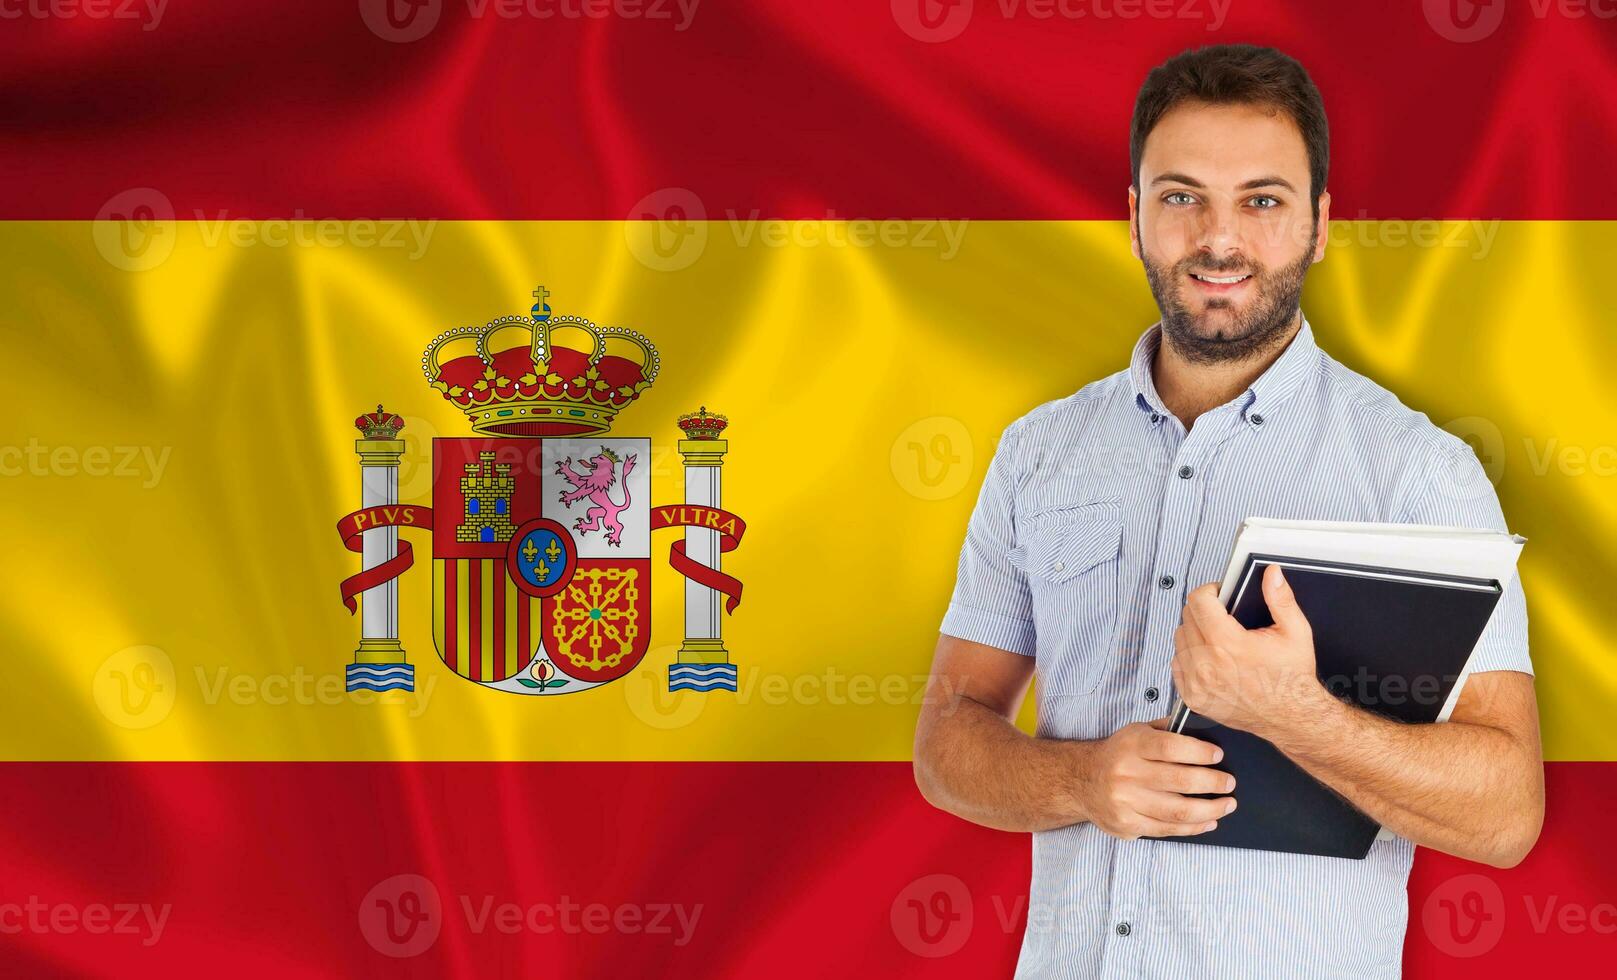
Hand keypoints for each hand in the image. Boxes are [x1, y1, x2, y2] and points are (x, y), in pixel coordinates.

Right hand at [1074, 717, 1236, 839]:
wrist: (1080, 780)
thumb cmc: (1118, 755)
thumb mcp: (1136, 732)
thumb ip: (1167, 730)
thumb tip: (1205, 730)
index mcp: (1131, 746)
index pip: (1170, 747)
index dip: (1198, 752)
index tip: (1217, 756)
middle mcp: (1126, 773)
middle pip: (1179, 781)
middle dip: (1212, 782)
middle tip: (1229, 783)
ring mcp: (1126, 802)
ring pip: (1177, 810)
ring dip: (1210, 809)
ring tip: (1227, 804)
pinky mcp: (1127, 824)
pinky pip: (1167, 829)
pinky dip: (1193, 827)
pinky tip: (1209, 821)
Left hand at [1172, 564, 1324, 738]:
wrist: (1291, 717)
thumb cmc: (1291, 678)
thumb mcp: (1295, 632)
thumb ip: (1280, 599)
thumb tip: (1272, 575)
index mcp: (1229, 645)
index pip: (1198, 602)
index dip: (1210, 591)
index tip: (1219, 594)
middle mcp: (1208, 665)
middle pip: (1186, 618)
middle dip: (1204, 611)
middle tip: (1222, 615)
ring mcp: (1197, 684)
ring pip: (1179, 640)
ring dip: (1194, 633)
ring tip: (1217, 637)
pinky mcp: (1192, 698)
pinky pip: (1177, 664)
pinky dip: (1189, 656)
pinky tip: (1210, 657)